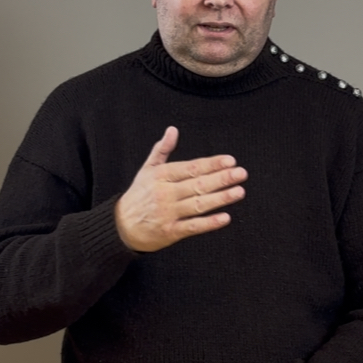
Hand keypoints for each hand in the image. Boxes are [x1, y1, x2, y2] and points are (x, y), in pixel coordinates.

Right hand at [115, 126, 247, 252]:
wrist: (121, 226)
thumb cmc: (139, 195)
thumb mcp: (147, 169)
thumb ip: (162, 149)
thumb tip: (172, 130)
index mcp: (161, 176)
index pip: (190, 168)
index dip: (211, 164)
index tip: (229, 160)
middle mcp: (165, 193)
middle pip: (197, 185)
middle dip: (221, 178)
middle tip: (241, 173)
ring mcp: (168, 213)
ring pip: (198, 205)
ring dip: (220, 198)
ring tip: (239, 191)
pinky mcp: (171, 232)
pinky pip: (193, 227)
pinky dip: (209, 223)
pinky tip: (225, 218)